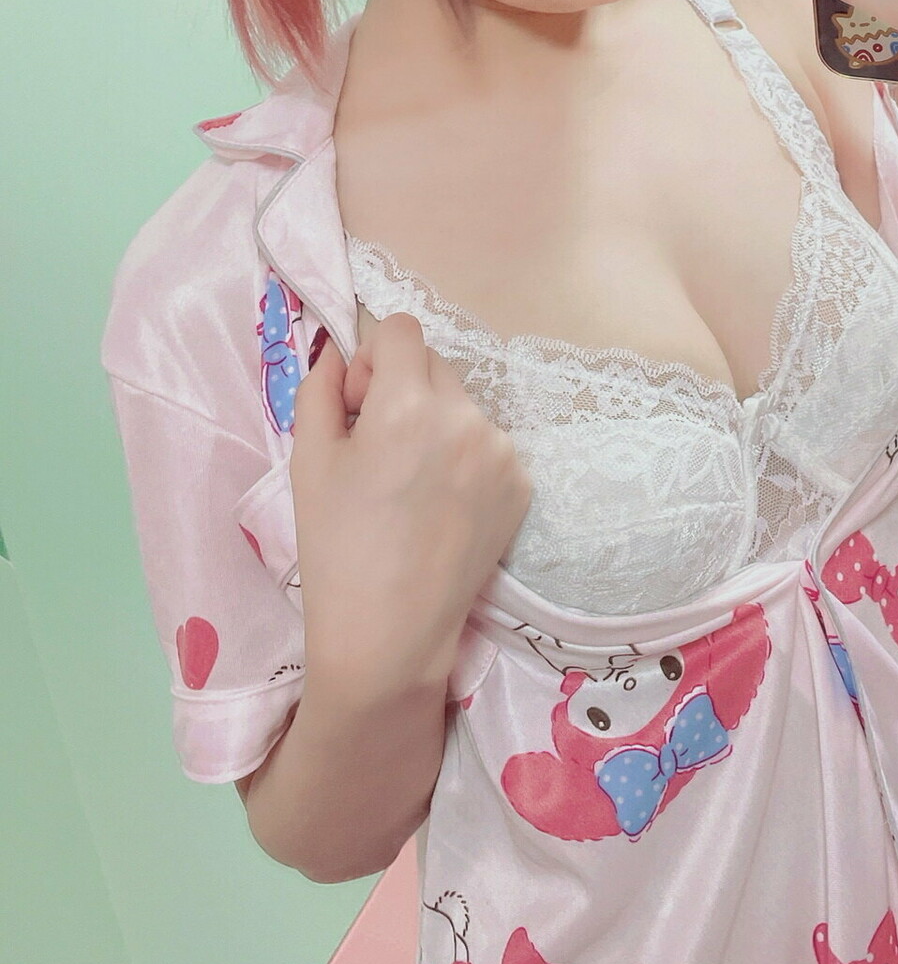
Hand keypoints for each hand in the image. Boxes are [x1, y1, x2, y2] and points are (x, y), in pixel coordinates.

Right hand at [289, 315, 531, 698]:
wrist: (387, 633)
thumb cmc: (337, 546)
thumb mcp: (309, 459)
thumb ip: (321, 388)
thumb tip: (339, 351)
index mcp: (409, 405)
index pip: (401, 329)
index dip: (372, 359)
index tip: (357, 405)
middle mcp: (466, 417)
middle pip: (433, 365)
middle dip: (403, 390)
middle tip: (377, 451)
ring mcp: (502, 452)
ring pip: (461, 406)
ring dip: (435, 425)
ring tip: (410, 488)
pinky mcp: (522, 485)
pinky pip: (486, 446)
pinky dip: (463, 461)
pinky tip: (440, 508)